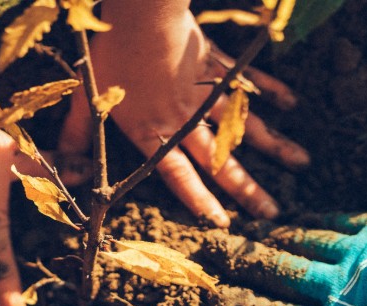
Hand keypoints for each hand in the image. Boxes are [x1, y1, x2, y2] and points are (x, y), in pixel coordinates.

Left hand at [58, 2, 308, 226]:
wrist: (142, 17)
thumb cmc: (111, 58)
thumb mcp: (87, 101)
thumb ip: (77, 136)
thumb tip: (64, 167)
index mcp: (154, 132)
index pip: (179, 177)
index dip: (201, 201)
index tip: (224, 223)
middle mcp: (185, 120)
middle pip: (221, 161)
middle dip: (249, 189)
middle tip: (274, 212)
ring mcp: (206, 93)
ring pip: (245, 125)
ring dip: (274, 145)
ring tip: (302, 162)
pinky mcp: (217, 66)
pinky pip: (247, 82)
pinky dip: (269, 89)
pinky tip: (291, 102)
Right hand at [201, 213, 366, 305]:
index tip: (218, 303)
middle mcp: (336, 289)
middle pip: (282, 275)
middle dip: (245, 265)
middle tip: (214, 252)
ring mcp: (354, 257)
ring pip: (302, 247)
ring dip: (272, 240)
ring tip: (245, 233)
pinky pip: (336, 225)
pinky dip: (313, 223)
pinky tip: (298, 219)